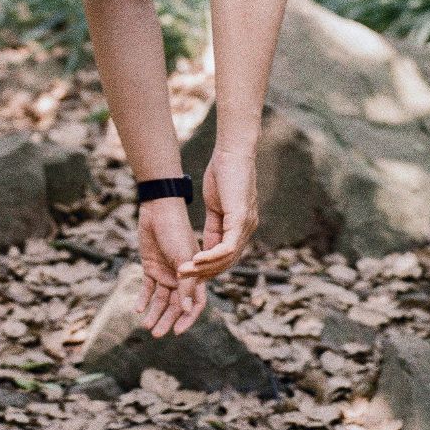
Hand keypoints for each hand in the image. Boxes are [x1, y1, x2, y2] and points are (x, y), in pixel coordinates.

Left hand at [134, 197, 207, 335]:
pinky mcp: (151, 267)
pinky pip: (148, 288)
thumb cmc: (176, 231)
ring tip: (146, 326)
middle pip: (176, 305)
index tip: (178, 332)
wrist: (158, 211)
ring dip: (154, 313)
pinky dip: (143, 299)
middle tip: (156, 334)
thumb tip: (188, 311)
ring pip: (161, 300)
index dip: (188, 318)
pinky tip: (138, 309)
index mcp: (195, 275)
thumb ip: (185, 285)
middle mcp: (181, 277)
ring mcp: (166, 272)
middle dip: (167, 320)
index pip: (196, 303)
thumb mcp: (182, 259)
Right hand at [178, 147, 258, 280]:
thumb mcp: (216, 204)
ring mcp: (246, 225)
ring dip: (204, 268)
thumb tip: (207, 246)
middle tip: (183, 278)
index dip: (207, 267)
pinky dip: (211, 256)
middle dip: (204, 273)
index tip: (188, 271)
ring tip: (184, 271)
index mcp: (240, 226)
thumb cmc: (224, 172)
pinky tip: (196, 259)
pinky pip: (227, 247)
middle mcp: (246, 229)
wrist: (233, 151)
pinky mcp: (241, 219)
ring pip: (226, 259)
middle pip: (226, 262)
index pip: (225, 256)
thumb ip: (214, 225)